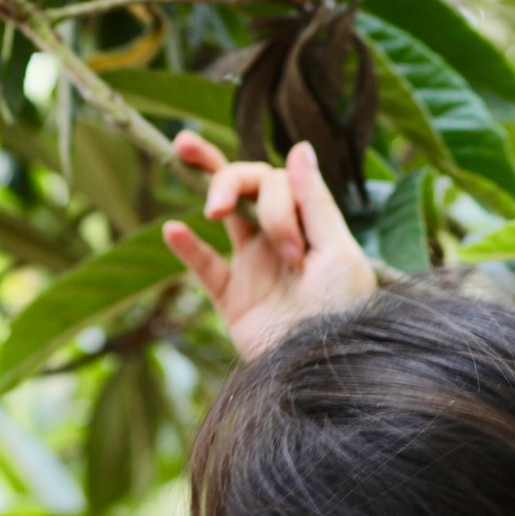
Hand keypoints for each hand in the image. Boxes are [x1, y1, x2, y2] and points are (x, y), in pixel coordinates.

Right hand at [164, 131, 377, 359]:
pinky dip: (187, 248)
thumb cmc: (342, 312)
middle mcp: (280, 237)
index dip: (277, 206)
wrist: (321, 368)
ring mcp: (254, 264)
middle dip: (229, 178)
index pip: (279, 182)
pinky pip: (204, 266)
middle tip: (218, 206)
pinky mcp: (232, 297)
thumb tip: (299, 146)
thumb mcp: (337, 253)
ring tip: (188, 167)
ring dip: (212, 189)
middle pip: (249, 183)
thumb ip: (314, 201)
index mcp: (309, 224)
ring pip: (226, 212)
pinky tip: (173, 230)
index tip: (291, 251)